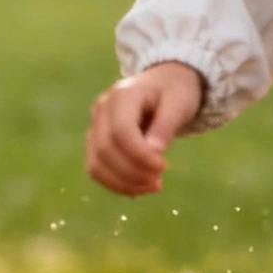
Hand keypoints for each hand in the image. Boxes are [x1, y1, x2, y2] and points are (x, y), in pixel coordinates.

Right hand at [86, 61, 204, 194]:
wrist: (162, 85)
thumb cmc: (173, 92)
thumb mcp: (179, 103)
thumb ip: (166, 126)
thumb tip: (153, 152)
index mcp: (122, 95)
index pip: (120, 131)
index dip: (138, 155)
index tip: (163, 167)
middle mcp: (101, 110)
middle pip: (105, 150)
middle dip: (132, 172)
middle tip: (159, 181)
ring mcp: (94, 127)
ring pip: (96, 164)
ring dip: (123, 183)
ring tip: (153, 186)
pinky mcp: (95, 143)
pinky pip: (98, 170)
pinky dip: (117, 184)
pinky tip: (140, 187)